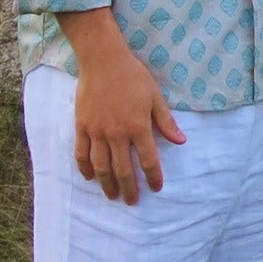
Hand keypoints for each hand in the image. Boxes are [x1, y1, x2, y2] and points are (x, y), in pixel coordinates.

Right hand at [58, 9, 185, 203]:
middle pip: (123, 169)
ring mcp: (97, 131)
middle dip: (129, 188)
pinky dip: (85, 168)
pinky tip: (90, 177)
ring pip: (101, 166)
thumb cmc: (133, 77)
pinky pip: (81, 153)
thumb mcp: (155, 97)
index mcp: (138, 127)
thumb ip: (166, 122)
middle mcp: (117, 134)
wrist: (103, 60)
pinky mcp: (81, 127)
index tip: (156, 189)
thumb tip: (181, 141)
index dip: (153, 177)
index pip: (148, 160)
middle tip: (132, 201)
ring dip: (107, 184)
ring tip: (112, 196)